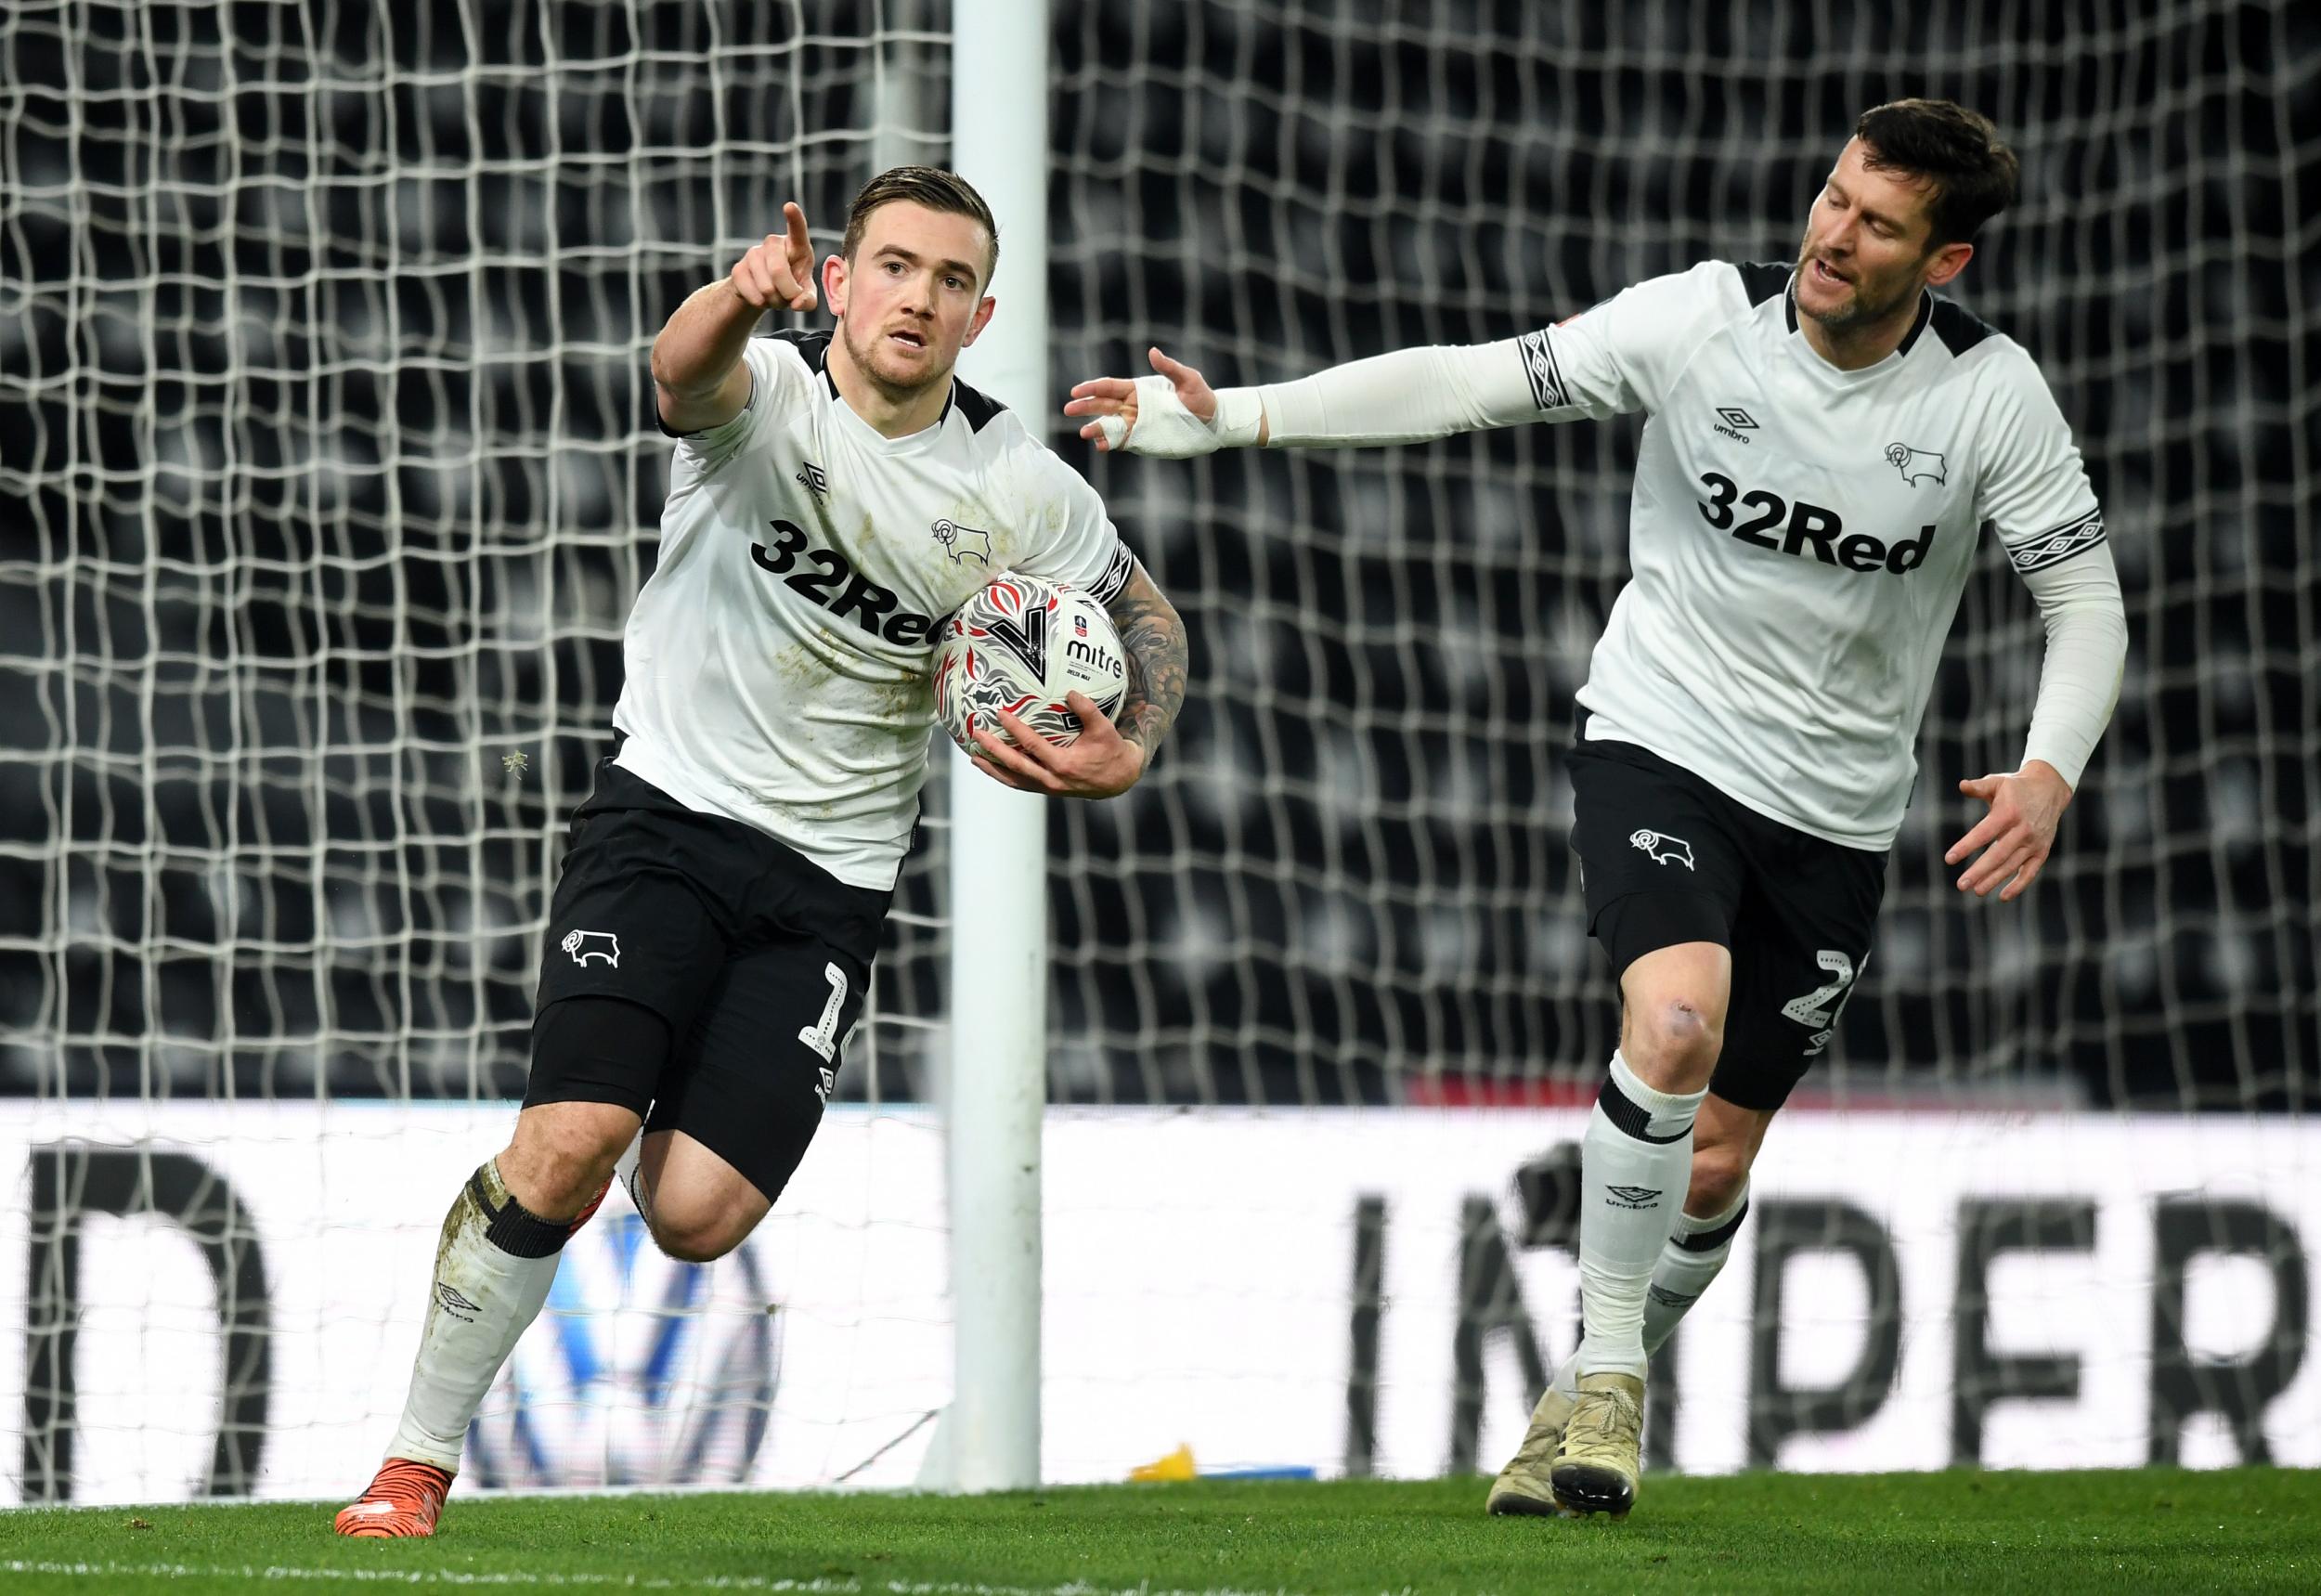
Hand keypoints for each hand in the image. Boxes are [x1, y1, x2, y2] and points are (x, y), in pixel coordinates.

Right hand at [729, 202, 818, 312]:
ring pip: (766, 287)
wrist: (765, 293)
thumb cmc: (793, 286)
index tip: (789, 206)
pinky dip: (761, 304)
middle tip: (790, 300)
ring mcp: (754, 254)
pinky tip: (762, 298)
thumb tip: (797, 303)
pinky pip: (753, 295)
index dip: (794, 219)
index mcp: (796, 245)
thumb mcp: (806, 294)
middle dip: (787, 293)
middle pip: (778, 271)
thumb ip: (808, 300)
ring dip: (775, 301)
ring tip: (776, 297)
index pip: (797, 230)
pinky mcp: (738, 269)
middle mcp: (774, 244)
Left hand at [968, 693, 1145, 798]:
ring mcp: (1047, 787)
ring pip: (1013, 780)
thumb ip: (1088, 710)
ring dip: (993, 769)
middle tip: (977, 736)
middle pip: (1015, 765)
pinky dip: (1004, 776)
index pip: (1032, 745)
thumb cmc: (1111, 752)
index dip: (1015, 729)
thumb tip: (1070, 692)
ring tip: (974, 757)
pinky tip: (993, 768)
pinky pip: (1020, 784)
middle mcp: (1051, 779)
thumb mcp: (1104, 729)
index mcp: (1063, 764)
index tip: (1000, 714)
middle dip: (994, 750)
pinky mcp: (1047, 789)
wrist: (1118, 780)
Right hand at [1065, 347, 1218, 452]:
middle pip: (1103, 406)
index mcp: (1139, 390)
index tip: (1077, 391)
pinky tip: (1101, 446)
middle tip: (1068, 409)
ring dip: (1096, 428)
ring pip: (1110, 425)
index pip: (1110, 387)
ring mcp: (1136, 424)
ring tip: (1084, 433)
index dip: (1093, 388)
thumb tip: (1153, 352)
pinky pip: (1122, 441)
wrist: (1213, 421)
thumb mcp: (1188, 379)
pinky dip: (1110, 443)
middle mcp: (1134, 407)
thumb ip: (1169, 367)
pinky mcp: (1142, 439)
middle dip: (1085, 407)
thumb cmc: (1201, 397)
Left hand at [1946, 761, 2071, 900]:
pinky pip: (2030, 871)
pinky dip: (2019, 885)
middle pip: (1998, 854)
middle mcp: (2023, 829)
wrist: (2049, 789)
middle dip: (1979, 871)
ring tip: (1976, 891)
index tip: (1949, 859)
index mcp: (2009, 812)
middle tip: (1961, 884)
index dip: (1966, 846)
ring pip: (2012, 865)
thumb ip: (1979, 787)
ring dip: (1994, 880)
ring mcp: (2034, 842)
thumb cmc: (2016, 787)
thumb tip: (1962, 785)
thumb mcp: (1997, 782)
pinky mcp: (2042, 851)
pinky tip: (2003, 896)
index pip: (1985, 832)